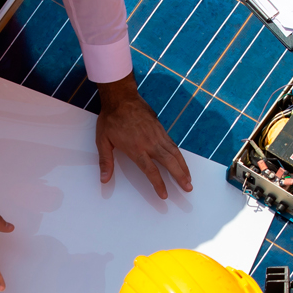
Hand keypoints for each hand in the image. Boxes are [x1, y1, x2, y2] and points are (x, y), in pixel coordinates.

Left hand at [96, 75, 191, 198]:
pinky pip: (172, 144)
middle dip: (179, 176)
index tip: (164, 195)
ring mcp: (157, 135)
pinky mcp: (160, 128)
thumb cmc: (111, 119)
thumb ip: (105, 161)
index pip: (150, 171)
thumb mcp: (103, 141)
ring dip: (183, 167)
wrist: (121, 97)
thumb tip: (104, 179)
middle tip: (188, 188)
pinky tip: (182, 161)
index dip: (159, 184)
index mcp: (136, 148)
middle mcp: (150, 143)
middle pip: (169, 162)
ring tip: (189, 178)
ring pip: (174, 153)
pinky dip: (179, 154)